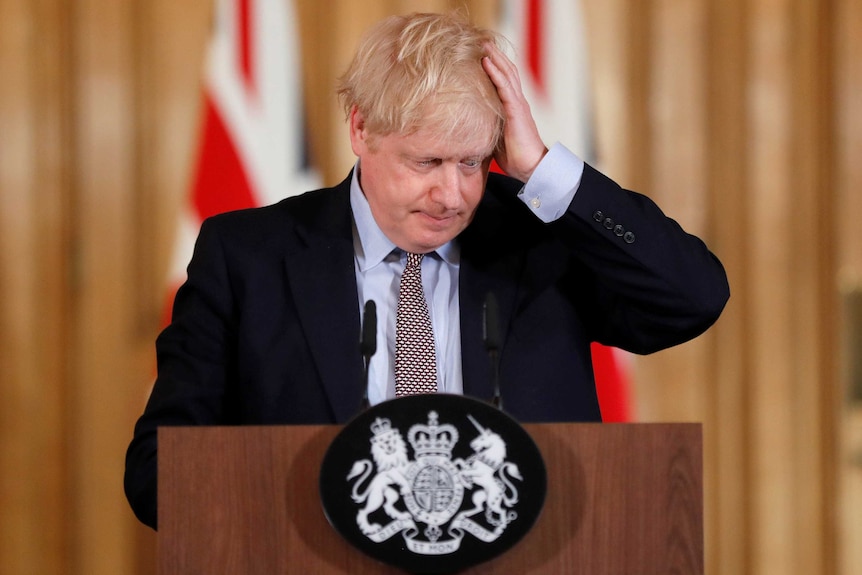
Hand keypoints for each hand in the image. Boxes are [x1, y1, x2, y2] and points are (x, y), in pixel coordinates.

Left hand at [482, 43, 547, 181]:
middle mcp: (517, 102)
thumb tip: (467, 128)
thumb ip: (485, 127)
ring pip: (507, 74)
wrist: (531, 168)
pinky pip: (505, 88)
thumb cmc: (515, 157)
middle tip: (483, 42)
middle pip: (507, 72)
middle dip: (496, 56)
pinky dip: (495, 73)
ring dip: (495, 58)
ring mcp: (518, 105)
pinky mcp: (516, 111)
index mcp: (512, 108)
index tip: (483, 55)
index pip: (504, 82)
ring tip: (484, 44)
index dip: (496, 68)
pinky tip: (486, 62)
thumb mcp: (495, 138)